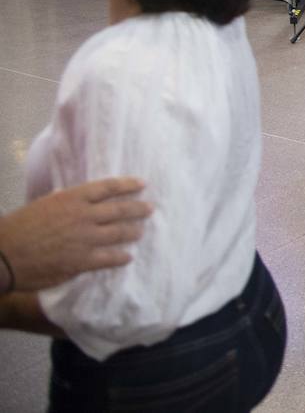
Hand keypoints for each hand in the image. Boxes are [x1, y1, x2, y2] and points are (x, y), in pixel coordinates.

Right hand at [0, 178, 152, 291]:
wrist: (4, 255)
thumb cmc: (19, 227)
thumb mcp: (43, 204)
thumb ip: (63, 201)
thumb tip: (72, 197)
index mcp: (72, 198)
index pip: (108, 187)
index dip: (128, 185)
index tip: (142, 184)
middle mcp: (83, 216)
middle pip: (120, 210)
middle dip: (138, 209)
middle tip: (150, 209)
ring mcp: (84, 239)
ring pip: (119, 233)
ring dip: (133, 232)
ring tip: (141, 232)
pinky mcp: (81, 261)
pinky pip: (109, 258)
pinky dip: (121, 257)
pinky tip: (128, 257)